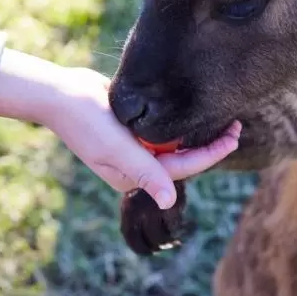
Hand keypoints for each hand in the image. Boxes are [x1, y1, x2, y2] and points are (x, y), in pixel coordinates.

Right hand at [0, 52, 240, 208]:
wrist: (59, 94)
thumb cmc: (87, 122)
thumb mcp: (117, 149)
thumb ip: (146, 172)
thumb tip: (170, 201)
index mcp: (135, 175)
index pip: (183, 168)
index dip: (212, 154)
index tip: (234, 136)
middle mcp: (137, 164)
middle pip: (182, 158)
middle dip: (210, 144)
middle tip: (236, 124)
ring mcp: (134, 146)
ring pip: (174, 143)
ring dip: (197, 132)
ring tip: (223, 117)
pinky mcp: (131, 128)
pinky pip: (163, 129)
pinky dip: (180, 123)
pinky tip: (196, 110)